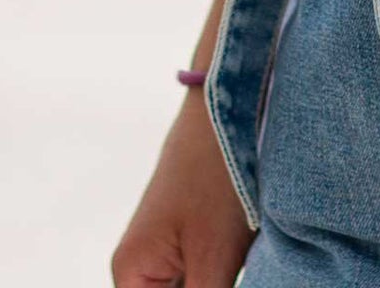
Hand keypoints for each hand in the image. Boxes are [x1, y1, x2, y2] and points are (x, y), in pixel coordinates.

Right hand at [111, 93, 251, 287]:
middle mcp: (139, 270)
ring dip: (221, 287)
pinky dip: (223, 286)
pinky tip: (248, 271)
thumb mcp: (215, 260)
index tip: (219, 286)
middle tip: (234, 273)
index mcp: (130, 275)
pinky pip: (201, 285)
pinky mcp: (192, 246)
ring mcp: (166, 257)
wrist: (231, 109)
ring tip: (235, 262)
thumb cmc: (217, 178)